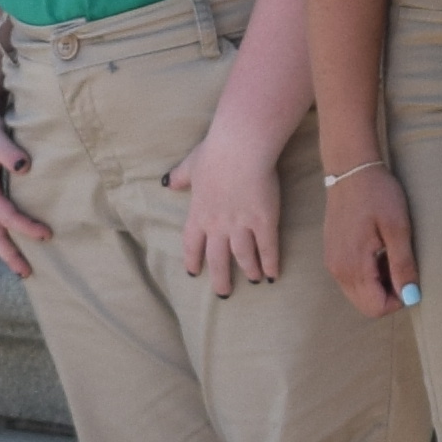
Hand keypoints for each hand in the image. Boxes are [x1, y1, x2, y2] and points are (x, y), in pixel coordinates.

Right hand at [0, 94, 46, 276]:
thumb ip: (7, 150)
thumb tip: (24, 167)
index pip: (4, 214)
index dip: (25, 226)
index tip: (47, 234)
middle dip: (9, 253)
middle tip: (27, 272)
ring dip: (4, 247)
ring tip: (21, 266)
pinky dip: (3, 232)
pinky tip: (15, 238)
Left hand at [168, 133, 280, 287]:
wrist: (240, 148)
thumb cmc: (215, 152)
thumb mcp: (191, 164)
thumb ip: (180, 177)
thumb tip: (167, 182)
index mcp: (199, 213)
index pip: (192, 244)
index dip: (193, 260)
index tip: (193, 273)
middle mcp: (218, 225)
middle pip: (217, 259)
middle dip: (220, 279)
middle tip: (223, 293)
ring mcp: (242, 225)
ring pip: (243, 256)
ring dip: (249, 270)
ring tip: (255, 280)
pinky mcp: (264, 221)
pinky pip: (267, 248)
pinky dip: (270, 262)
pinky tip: (274, 274)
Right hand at [322, 154, 418, 320]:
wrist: (351, 169)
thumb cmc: (377, 194)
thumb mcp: (397, 227)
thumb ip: (402, 265)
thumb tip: (410, 297)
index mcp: (353, 266)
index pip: (376, 308)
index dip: (398, 300)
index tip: (409, 277)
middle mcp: (338, 270)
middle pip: (366, 305)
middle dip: (388, 294)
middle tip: (401, 265)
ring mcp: (332, 262)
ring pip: (358, 293)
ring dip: (378, 284)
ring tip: (390, 254)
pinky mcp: (332, 254)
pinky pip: (351, 278)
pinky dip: (368, 274)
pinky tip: (378, 250)